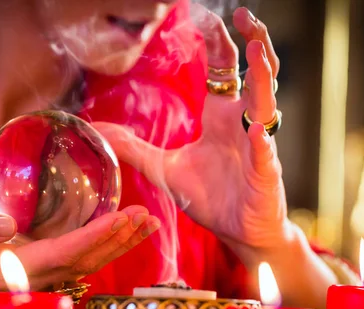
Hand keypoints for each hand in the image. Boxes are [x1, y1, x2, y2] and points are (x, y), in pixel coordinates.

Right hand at [0, 185, 159, 290]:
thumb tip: (6, 226)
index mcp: (10, 270)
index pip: (61, 255)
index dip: (92, 239)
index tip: (120, 219)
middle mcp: (32, 277)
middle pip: (84, 262)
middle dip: (117, 241)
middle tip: (145, 217)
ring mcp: (43, 273)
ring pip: (89, 262)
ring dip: (121, 243)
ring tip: (148, 223)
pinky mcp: (49, 262)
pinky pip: (84, 256)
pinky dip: (109, 242)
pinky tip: (128, 227)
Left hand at [97, 7, 287, 255]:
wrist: (238, 232)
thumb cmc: (210, 198)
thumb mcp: (164, 168)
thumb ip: (134, 148)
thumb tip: (97, 132)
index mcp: (222, 118)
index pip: (224, 70)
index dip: (218, 43)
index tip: (205, 16)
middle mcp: (244, 124)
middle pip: (255, 75)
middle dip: (253, 42)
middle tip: (245, 15)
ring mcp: (258, 147)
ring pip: (266, 104)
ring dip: (262, 77)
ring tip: (257, 49)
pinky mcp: (265, 175)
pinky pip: (265, 154)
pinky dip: (261, 142)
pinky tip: (256, 129)